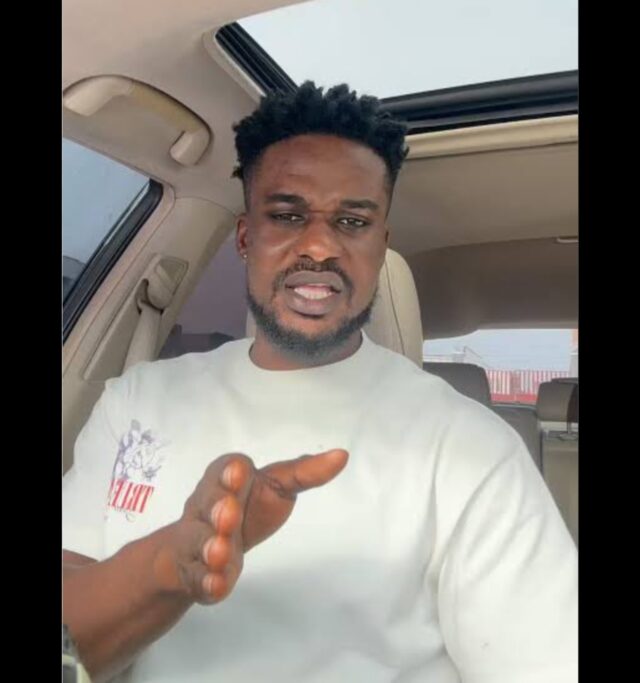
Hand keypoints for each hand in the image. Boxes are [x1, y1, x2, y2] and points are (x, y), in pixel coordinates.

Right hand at [153, 449, 347, 604]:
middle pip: (208, 503)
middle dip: (218, 508)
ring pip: (199, 540)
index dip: (231, 472)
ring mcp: (198, 540)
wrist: (204, 545)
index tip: (239, 473)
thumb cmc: (247, 505)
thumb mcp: (276, 484)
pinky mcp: (197, 573)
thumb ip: (305, 472)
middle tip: (229, 515)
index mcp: (226, 478)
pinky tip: (217, 585)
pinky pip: (198, 577)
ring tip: (221, 553)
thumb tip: (342, 455)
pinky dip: (207, 582)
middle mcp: (206, 506)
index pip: (226, 469)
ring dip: (211, 546)